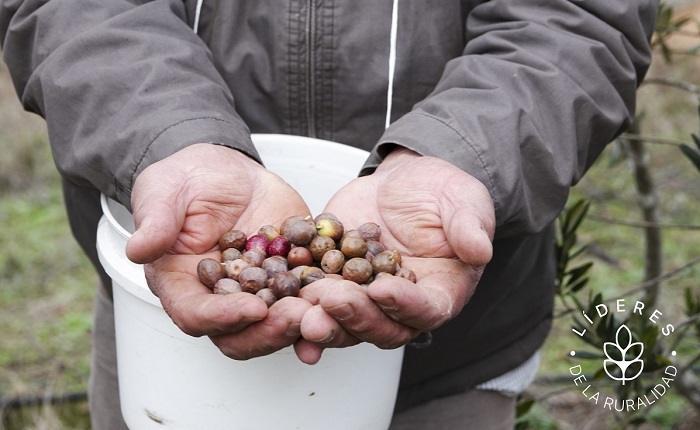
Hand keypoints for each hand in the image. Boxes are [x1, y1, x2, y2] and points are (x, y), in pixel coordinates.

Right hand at [125, 143, 313, 359]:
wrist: (225, 171)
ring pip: (280, 323)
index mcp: (182, 287)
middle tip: (298, 317)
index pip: (197, 315)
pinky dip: (328, 300)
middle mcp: (221, 300)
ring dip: (305, 323)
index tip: (252, 307)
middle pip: (242, 333)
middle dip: (271, 330)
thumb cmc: (185, 180)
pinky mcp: (290, 278)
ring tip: (328, 311)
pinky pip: (310, 296)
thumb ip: (156, 221)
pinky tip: (350, 295)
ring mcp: (259, 292)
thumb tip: (139, 249)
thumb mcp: (164, 191)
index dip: (223, 317)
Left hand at [295, 148, 494, 363]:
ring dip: (320, 319)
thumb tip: (480, 250)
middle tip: (329, 301)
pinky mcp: (332, 283)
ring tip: (299, 309)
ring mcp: (363, 298)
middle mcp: (399, 306)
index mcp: (437, 294)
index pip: (424, 309)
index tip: (383, 289)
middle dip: (353, 317)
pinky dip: (294, 303)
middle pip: (378, 326)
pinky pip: (312, 298)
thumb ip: (470, 226)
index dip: (404, 304)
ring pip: (342, 321)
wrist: (404, 182)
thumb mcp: (463, 201)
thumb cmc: (441, 192)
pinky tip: (274, 300)